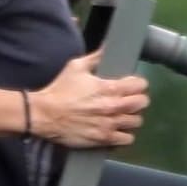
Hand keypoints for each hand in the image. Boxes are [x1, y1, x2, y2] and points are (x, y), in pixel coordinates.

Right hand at [28, 50, 147, 148]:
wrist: (44, 114)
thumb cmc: (59, 90)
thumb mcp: (76, 67)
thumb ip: (96, 57)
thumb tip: (107, 47)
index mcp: (109, 88)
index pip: (140, 86)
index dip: (139, 84)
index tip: (134, 85)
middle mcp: (113, 107)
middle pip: (142, 104)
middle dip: (139, 100)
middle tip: (131, 100)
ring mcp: (109, 125)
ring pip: (136, 122)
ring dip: (132, 117)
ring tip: (124, 115)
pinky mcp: (103, 139)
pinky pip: (127, 139)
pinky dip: (125, 134)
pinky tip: (118, 129)